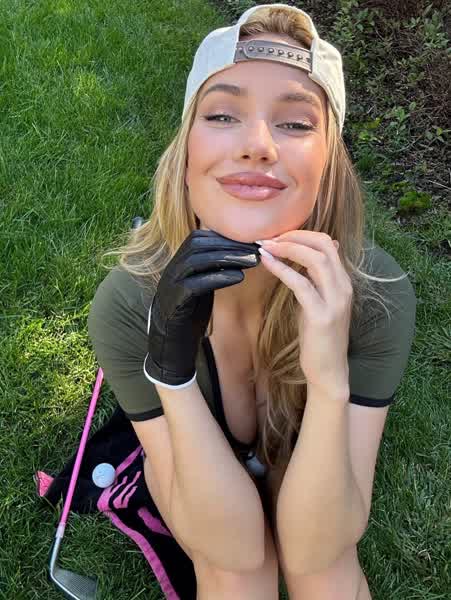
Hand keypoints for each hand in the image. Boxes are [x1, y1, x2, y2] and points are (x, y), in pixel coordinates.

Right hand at [144, 230, 259, 388]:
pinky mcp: (174, 301)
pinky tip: (239, 277)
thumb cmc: (189, 312)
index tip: (250, 240)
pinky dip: (218, 277)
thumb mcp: (201, 285)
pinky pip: (195, 284)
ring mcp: (171, 283)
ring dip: (226, 257)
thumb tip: (239, 253)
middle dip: (228, 244)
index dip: (225, 237)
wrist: (170, 341)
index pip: (200, 238)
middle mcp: (172, 268)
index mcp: (179, 262)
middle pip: (198, 244)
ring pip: (196, 260)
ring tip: (251, 260)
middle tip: (254, 249)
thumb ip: (212, 269)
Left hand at [257, 230, 351, 394]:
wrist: (329, 371)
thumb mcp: (318, 303)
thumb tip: (307, 258)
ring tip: (266, 246)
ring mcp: (335, 301)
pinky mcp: (321, 316)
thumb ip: (314, 281)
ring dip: (288, 248)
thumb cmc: (319, 338)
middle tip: (270, 237)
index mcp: (343, 283)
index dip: (303, 235)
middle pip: (323, 245)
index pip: (328, 243)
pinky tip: (267, 263)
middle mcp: (343, 288)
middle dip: (294, 236)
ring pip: (315, 260)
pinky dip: (282, 269)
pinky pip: (301, 284)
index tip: (279, 235)